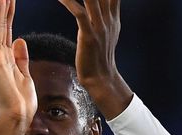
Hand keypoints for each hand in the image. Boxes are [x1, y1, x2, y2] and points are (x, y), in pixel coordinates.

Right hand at [0, 0, 35, 126]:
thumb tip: (19, 40)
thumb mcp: (26, 75)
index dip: (9, 17)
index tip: (11, 2)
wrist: (16, 116)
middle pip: (2, 28)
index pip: (8, 34)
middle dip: (4, 10)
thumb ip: (22, 58)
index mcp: (7, 61)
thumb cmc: (22, 103)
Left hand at [57, 0, 132, 117]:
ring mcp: (100, 24)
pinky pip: (79, 11)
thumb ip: (106, 16)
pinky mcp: (89, 34)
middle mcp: (109, 16)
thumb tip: (106, 6)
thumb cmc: (98, 59)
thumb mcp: (106, 33)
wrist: (101, 80)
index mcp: (113, 15)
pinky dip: (68, 1)